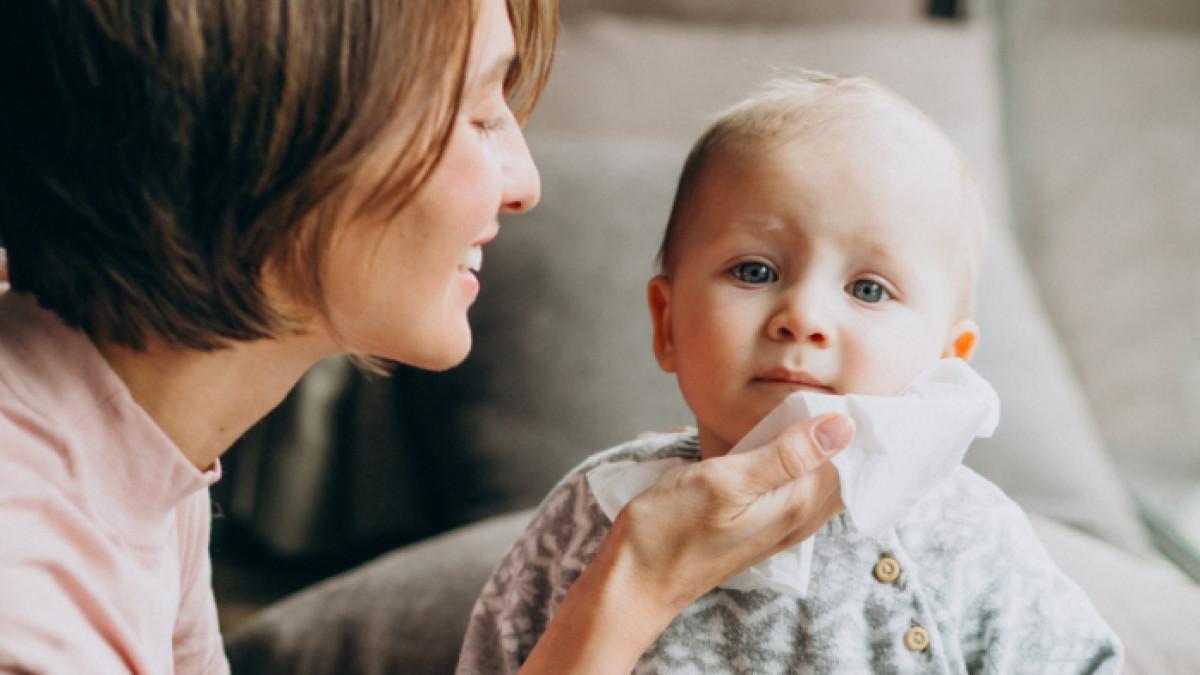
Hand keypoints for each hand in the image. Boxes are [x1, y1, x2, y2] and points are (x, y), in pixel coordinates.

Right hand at [611, 412, 852, 615]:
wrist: (635, 581)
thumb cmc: (670, 530)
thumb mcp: (726, 481)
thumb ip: (786, 455)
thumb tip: (843, 426)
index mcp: (797, 504)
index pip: (850, 459)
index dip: (860, 424)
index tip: (864, 389)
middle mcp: (796, 520)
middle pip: (842, 474)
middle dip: (853, 439)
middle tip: (856, 394)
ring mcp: (777, 528)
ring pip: (820, 484)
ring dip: (829, 452)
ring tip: (829, 413)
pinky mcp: (756, 527)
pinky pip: (796, 492)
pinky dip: (804, 466)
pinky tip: (791, 448)